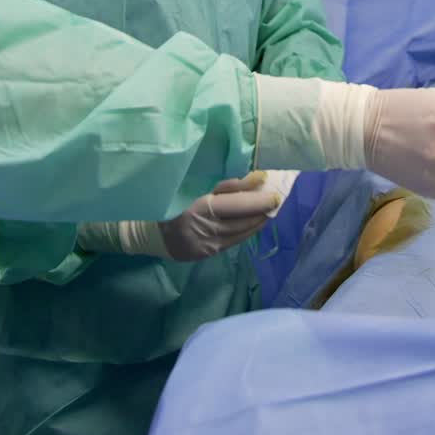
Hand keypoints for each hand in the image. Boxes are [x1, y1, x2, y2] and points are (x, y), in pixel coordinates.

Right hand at [158, 172, 280, 260]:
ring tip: (270, 211)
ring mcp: (207, 245)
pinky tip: (255, 223)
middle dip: (262, 212)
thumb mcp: (201, 191)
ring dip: (258, 222)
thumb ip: (229, 188)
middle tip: (277, 201)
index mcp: (199, 209)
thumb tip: (258, 179)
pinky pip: (233, 242)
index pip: (235, 205)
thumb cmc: (178, 205)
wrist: (156, 235)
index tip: (275, 193)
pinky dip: (247, 231)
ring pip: (240, 234)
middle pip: (241, 222)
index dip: (257, 201)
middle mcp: (204, 229)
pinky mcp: (208, 254)